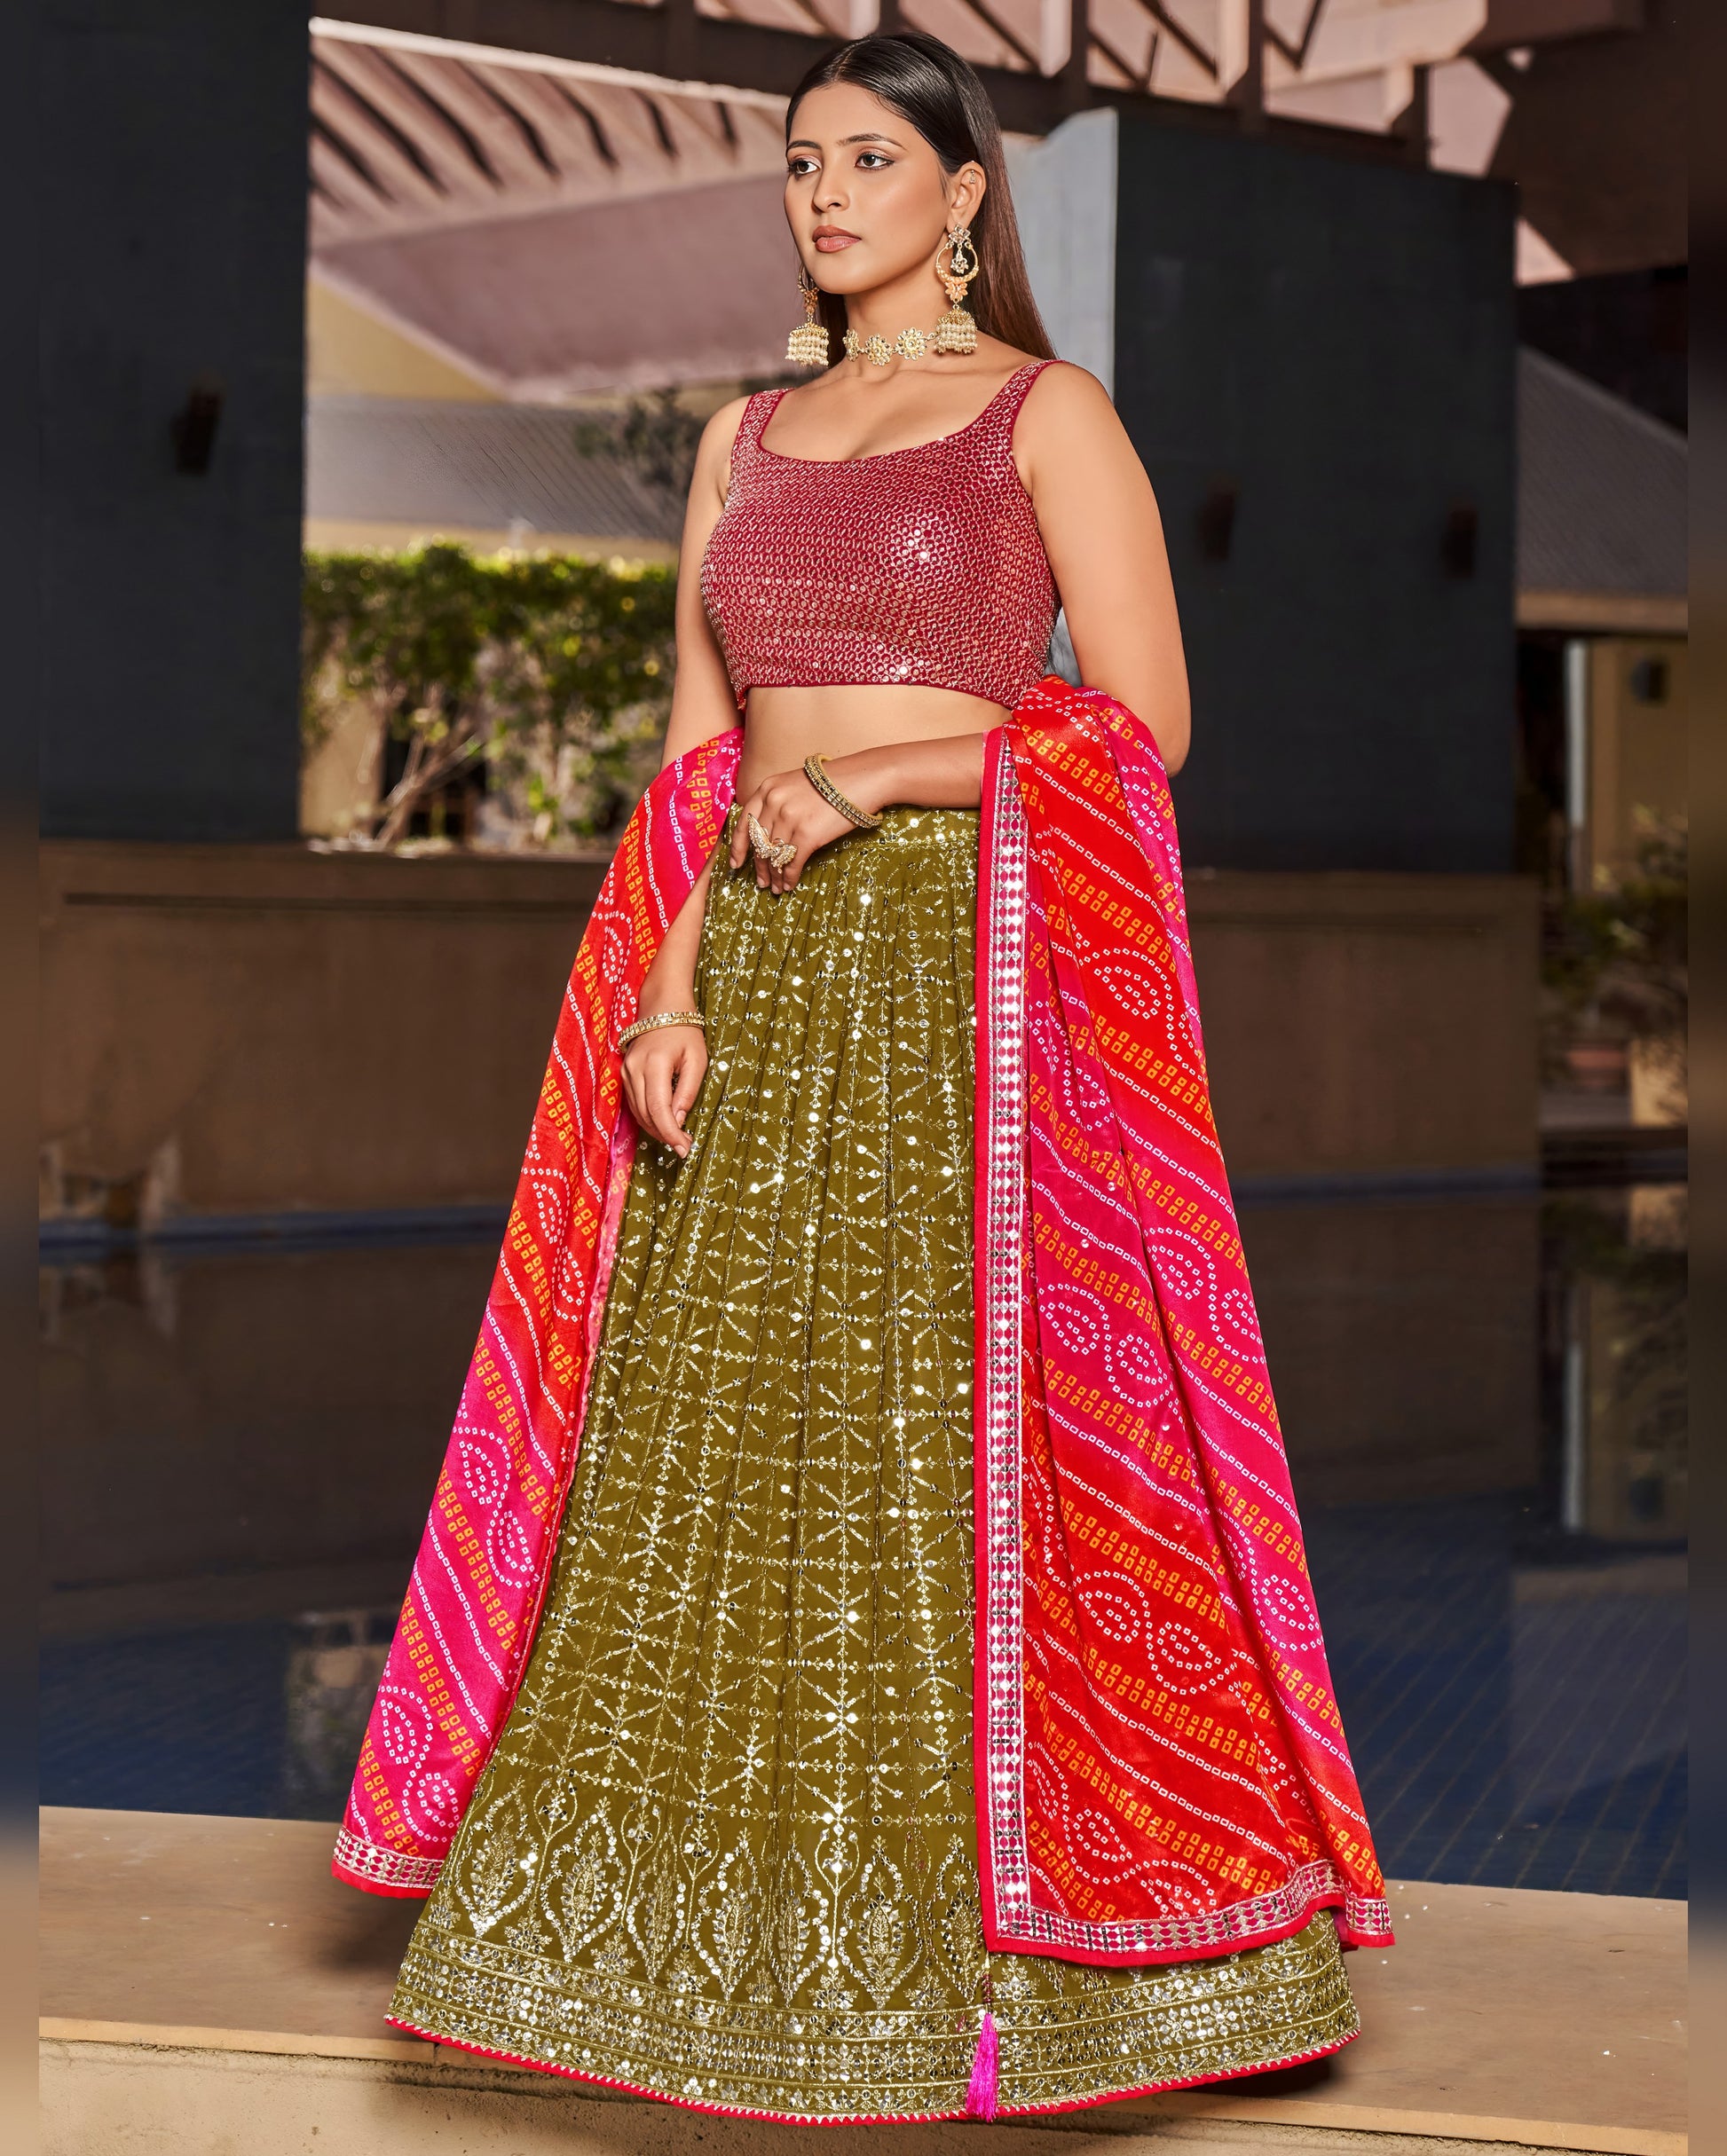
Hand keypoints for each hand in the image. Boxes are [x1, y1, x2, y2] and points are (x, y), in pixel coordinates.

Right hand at [621, 1022, 705, 1156]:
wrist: (662, 1007)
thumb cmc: (685, 1032)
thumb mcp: (697, 1060)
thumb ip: (688, 1091)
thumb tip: (679, 1120)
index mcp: (655, 1064)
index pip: (658, 1109)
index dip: (670, 1133)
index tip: (683, 1149)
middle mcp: (634, 1069)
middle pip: (646, 1115)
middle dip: (665, 1135)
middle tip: (684, 1145)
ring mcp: (626, 1072)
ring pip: (638, 1112)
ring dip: (656, 1129)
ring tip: (677, 1136)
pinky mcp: (624, 1074)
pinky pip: (634, 1103)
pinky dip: (648, 1117)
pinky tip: (664, 1122)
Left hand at [727, 763, 867, 893]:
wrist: (862, 780)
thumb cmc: (833, 783)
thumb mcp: (795, 784)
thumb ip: (778, 803)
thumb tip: (768, 835)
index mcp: (768, 788)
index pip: (745, 823)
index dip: (738, 847)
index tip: (737, 864)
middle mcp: (774, 802)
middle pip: (759, 843)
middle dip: (759, 867)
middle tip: (761, 882)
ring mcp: (789, 818)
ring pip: (773, 856)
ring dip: (774, 876)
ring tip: (776, 888)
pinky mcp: (807, 834)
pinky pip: (792, 862)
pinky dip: (789, 877)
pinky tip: (790, 885)